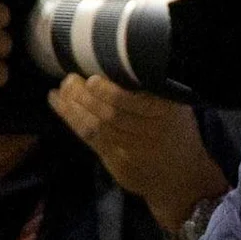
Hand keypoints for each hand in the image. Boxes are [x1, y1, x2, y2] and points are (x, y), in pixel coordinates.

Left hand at [53, 76, 228, 229]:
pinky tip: (58, 103)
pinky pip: (90, 137)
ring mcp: (133, 150)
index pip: (132, 103)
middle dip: (84, 96)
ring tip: (61, 89)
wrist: (182, 176)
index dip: (108, 92)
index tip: (91, 79)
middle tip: (70, 79)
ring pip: (96, 126)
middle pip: (110, 114)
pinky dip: (71, 118)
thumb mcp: (178, 108)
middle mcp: (150, 132)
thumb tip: (118, 62)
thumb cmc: (177, 132)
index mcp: (166, 113)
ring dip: (73, 106)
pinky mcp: (117, 161)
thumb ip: (155, 90)